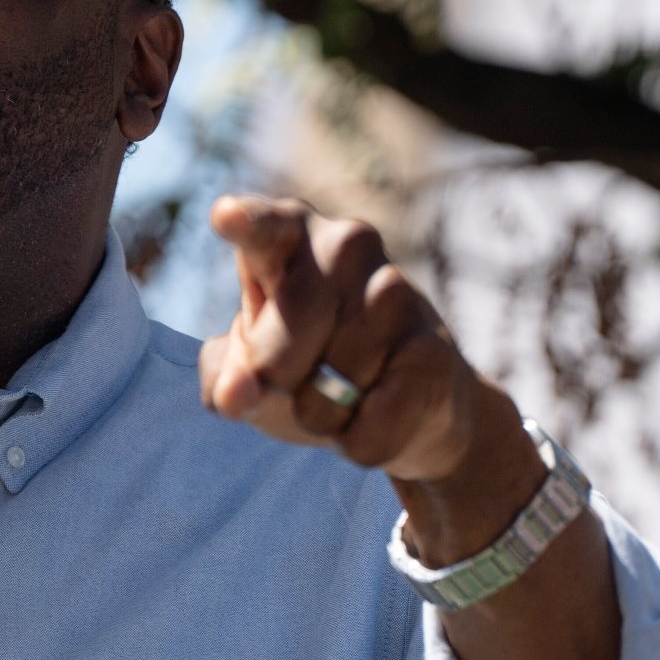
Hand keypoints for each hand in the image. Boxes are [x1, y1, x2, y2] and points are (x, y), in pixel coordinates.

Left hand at [197, 194, 512, 493]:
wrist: (410, 408)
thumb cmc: (310, 371)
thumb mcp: (253, 370)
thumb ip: (226, 377)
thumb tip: (235, 397)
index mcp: (288, 236)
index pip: (263, 228)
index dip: (245, 225)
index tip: (224, 217)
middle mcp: (346, 245)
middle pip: (279, 349)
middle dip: (277, 387)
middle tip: (299, 380)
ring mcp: (396, 290)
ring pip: (326, 393)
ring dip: (323, 418)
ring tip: (347, 393)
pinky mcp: (435, 348)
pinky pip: (372, 424)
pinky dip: (361, 442)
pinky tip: (382, 412)